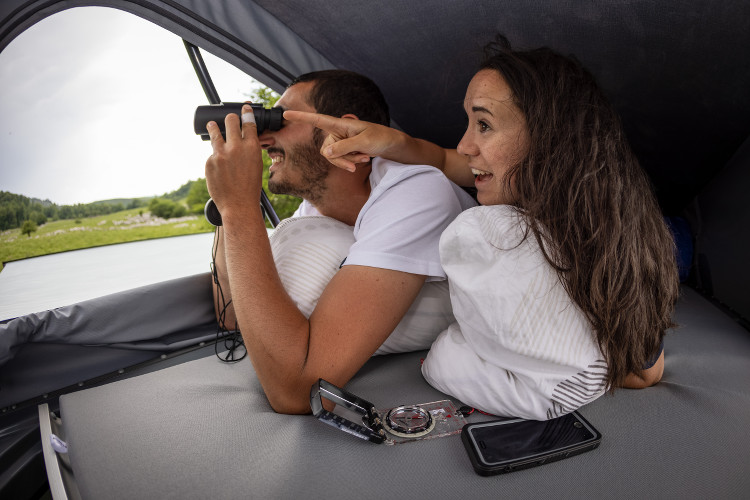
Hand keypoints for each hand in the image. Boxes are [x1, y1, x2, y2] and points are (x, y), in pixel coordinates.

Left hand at [205, 104, 262, 217]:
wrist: (238, 205)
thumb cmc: (250, 187)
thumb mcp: (256, 165)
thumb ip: (249, 149)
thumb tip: (243, 138)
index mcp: (252, 147)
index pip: (248, 122)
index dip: (246, 113)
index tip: (243, 108)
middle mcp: (236, 147)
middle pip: (230, 120)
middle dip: (230, 118)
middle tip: (228, 119)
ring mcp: (221, 153)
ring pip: (215, 131)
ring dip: (214, 127)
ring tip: (212, 125)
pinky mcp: (210, 161)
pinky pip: (212, 153)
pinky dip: (215, 157)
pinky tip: (219, 167)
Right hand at [282, 110, 403, 171]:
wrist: (390, 144)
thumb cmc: (380, 138)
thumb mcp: (364, 142)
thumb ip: (345, 147)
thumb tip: (326, 153)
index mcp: (340, 124)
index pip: (317, 120)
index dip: (301, 117)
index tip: (285, 113)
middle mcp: (337, 132)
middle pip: (326, 150)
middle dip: (341, 159)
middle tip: (359, 161)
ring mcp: (340, 141)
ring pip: (332, 157)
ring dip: (348, 160)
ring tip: (364, 157)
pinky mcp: (344, 150)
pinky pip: (340, 160)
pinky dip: (350, 161)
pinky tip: (363, 158)